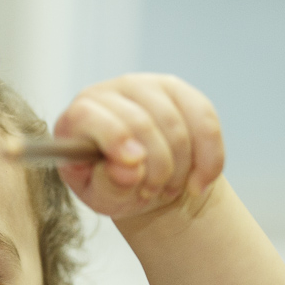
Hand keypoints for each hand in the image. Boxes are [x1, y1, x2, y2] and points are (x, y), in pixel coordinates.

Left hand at [53, 74, 224, 219]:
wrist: (149, 181)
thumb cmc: (115, 187)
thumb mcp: (104, 198)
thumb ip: (109, 186)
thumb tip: (128, 171)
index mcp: (76, 120)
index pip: (88, 116)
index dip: (113, 138)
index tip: (134, 165)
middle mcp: (108, 94)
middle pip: (139, 122)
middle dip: (154, 168)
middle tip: (153, 193)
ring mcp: (145, 86)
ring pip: (175, 124)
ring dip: (179, 168)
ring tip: (169, 190)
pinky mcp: (180, 91)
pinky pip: (204, 121)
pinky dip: (208, 158)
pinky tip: (199, 183)